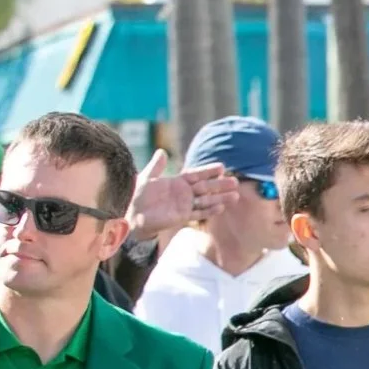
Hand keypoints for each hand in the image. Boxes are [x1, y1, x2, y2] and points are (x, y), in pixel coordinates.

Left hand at [125, 149, 239, 237]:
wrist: (133, 214)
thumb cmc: (137, 195)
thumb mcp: (146, 178)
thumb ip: (156, 167)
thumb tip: (161, 151)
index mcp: (177, 182)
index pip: (196, 174)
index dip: (208, 171)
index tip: (221, 167)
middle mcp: (184, 193)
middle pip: (205, 187)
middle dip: (220, 185)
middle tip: (235, 182)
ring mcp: (184, 205)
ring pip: (206, 200)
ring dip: (220, 198)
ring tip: (235, 196)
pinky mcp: (182, 216)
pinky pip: (198, 213)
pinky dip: (209, 211)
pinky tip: (221, 207)